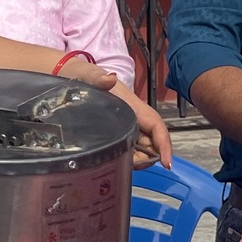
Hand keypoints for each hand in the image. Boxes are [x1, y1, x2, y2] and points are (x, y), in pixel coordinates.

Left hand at [57, 61, 173, 169]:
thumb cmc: (86, 78)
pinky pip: (130, 150)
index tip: (166, 163)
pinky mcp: (121, 134)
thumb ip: (98, 78)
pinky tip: (110, 159)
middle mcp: (136, 119)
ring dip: (135, 160)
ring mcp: (129, 127)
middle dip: (145, 158)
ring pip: (142, 150)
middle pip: (152, 143)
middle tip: (125, 163)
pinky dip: (126, 158)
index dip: (164, 145)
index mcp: (134, 107)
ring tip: (115, 160)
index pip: (156, 126)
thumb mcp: (90, 77)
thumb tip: (110, 78)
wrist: (76, 79)